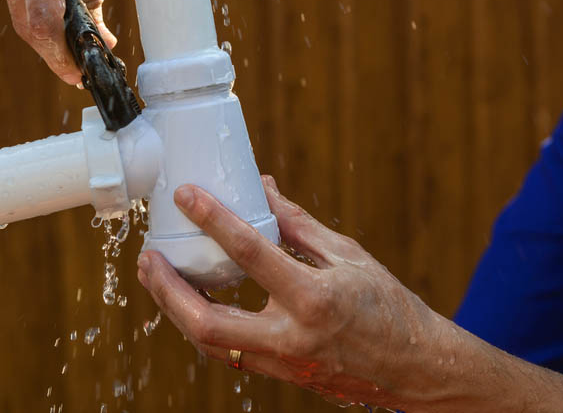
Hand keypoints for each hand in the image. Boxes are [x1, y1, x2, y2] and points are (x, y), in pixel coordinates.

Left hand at [136, 176, 460, 409]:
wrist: (413, 369)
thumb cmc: (387, 306)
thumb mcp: (348, 255)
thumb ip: (298, 224)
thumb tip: (262, 187)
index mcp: (313, 298)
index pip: (249, 253)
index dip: (213, 219)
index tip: (186, 195)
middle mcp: (291, 337)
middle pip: (207, 322)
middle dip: (167, 289)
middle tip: (148, 256)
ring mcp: (282, 363)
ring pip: (209, 343)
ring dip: (176, 309)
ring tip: (158, 274)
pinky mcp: (279, 375)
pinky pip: (228, 352)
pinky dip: (204, 324)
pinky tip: (192, 300)